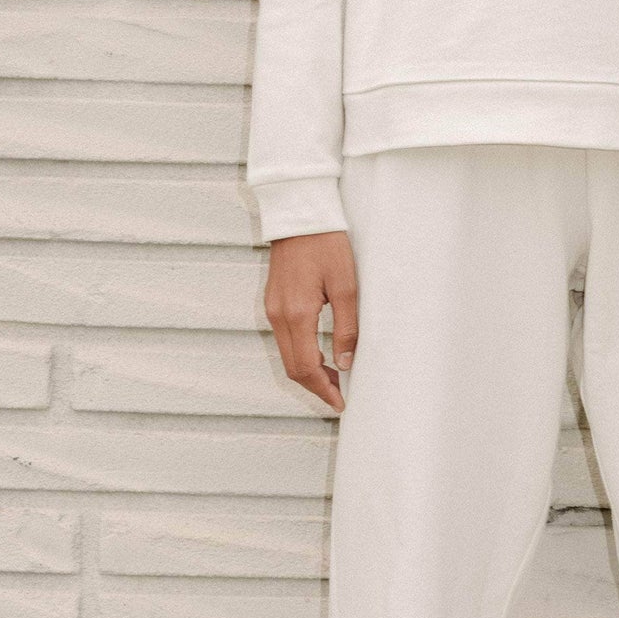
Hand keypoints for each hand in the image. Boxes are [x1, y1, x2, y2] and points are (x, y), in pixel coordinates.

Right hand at [264, 230, 358, 412]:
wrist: (300, 215)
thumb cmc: (327, 245)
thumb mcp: (346, 286)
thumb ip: (346, 327)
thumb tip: (345, 363)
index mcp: (297, 314)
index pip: (306, 367)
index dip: (323, 389)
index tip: (340, 402)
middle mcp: (278, 316)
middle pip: (292, 367)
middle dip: (315, 386)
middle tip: (339, 395)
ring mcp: (272, 309)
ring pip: (287, 355)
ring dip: (308, 371)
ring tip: (334, 378)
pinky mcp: (273, 302)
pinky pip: (284, 340)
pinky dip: (300, 354)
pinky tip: (320, 355)